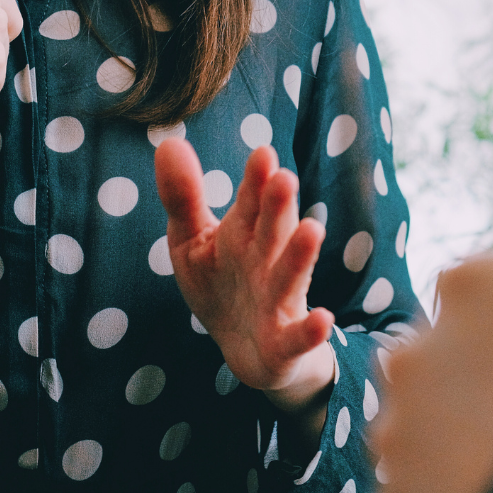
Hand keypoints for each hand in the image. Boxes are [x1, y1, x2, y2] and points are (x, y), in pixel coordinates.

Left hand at [155, 139, 335, 419]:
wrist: (248, 350)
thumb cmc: (221, 283)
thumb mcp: (191, 240)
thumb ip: (183, 196)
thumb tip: (169, 142)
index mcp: (244, 232)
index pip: (251, 201)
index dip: (256, 179)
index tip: (262, 154)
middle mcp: (266, 261)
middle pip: (272, 231)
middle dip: (278, 207)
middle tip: (284, 178)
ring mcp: (278, 301)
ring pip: (289, 277)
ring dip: (300, 256)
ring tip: (313, 229)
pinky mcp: (285, 341)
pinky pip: (298, 336)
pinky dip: (311, 330)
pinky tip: (323, 319)